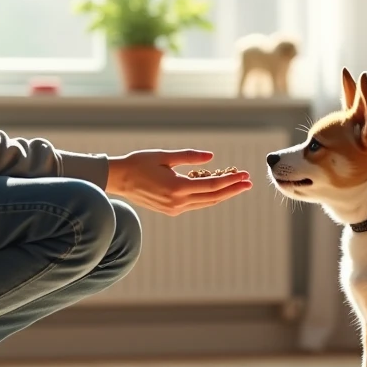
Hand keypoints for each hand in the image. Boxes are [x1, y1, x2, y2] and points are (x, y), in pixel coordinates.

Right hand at [105, 149, 251, 215]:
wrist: (118, 179)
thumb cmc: (139, 163)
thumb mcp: (165, 156)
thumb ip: (189, 157)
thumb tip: (211, 158)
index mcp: (177, 188)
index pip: (212, 186)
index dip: (231, 181)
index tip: (245, 175)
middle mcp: (178, 202)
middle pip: (213, 197)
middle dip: (232, 189)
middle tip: (249, 182)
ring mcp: (174, 208)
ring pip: (205, 202)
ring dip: (222, 194)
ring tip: (237, 184)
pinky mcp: (171, 210)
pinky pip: (196, 203)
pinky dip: (208, 196)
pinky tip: (216, 188)